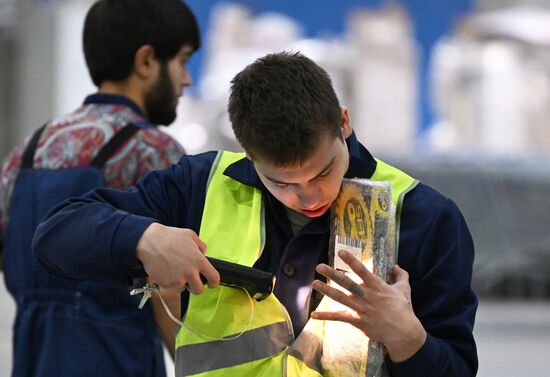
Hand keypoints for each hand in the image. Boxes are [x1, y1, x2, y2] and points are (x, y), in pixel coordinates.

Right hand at [136, 223, 219, 292]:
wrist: (149, 241)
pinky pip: (172, 287)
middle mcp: (189, 272)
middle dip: (196, 287)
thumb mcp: (190, 235)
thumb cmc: (170, 237)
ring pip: (183, 289)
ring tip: (175, 271)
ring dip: (181, 283)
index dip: (214, 283)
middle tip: (191, 281)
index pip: (214, 278)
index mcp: (199, 261)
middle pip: (199, 290)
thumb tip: (203, 254)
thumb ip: (201, 246)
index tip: (211, 284)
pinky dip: (170, 282)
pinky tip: (167, 271)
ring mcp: (177, 279)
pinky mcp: (166, 284)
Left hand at [311, 250, 425, 361]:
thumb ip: (400, 275)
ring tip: (314, 283)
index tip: (341, 252)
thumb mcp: (404, 289)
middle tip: (319, 266)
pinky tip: (313, 314)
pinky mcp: (357, 321)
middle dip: (332, 274)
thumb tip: (396, 266)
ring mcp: (360, 309)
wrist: (404, 333)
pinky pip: (339, 317)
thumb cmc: (404, 309)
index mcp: (377, 286)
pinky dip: (326, 316)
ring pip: (340, 298)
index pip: (362, 270)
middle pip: (346, 282)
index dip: (351, 260)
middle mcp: (366, 295)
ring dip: (326, 290)